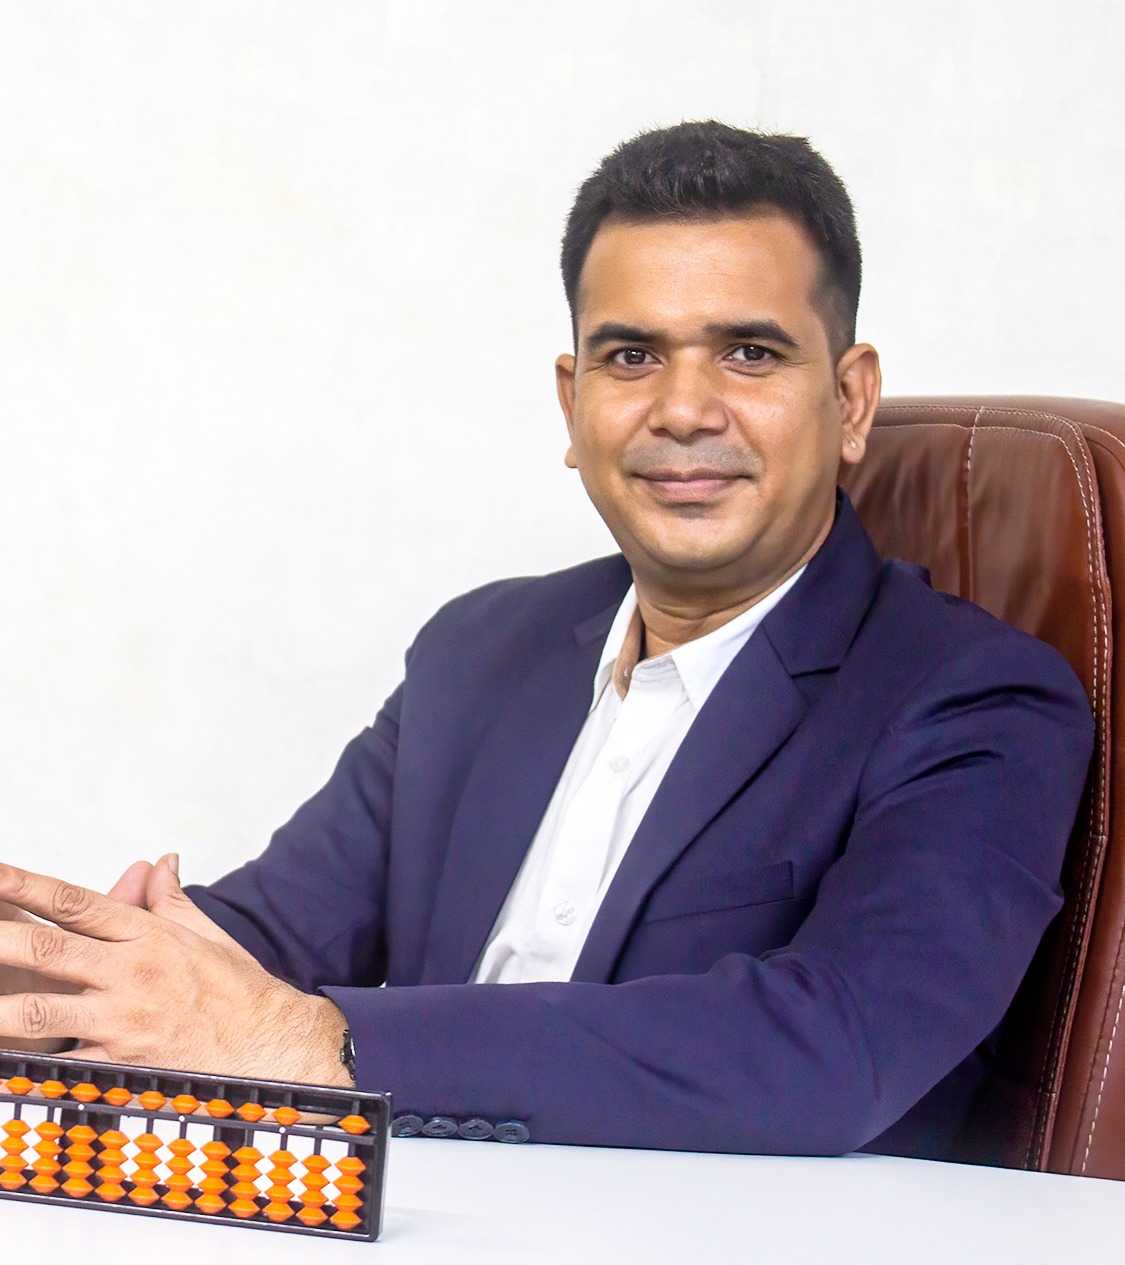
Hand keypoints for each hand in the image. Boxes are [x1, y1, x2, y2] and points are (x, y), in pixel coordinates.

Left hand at [0, 857, 352, 1085]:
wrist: (269, 1042)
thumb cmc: (236, 988)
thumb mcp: (204, 932)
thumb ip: (170, 899)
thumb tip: (160, 861)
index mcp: (148, 937)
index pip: (78, 904)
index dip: (31, 888)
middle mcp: (131, 973)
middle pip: (50, 951)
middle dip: (1, 938)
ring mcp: (122, 1020)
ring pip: (44, 1011)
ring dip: (0, 1009)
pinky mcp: (121, 1063)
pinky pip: (66, 1064)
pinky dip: (33, 1065)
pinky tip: (9, 1060)